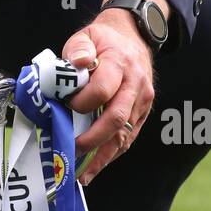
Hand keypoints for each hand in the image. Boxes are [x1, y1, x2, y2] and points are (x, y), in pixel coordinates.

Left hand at [61, 7, 155, 186]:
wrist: (133, 37)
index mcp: (119, 63)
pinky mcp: (144, 111)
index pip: (102, 90)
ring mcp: (143, 99)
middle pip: (116, 118)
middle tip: (71, 150)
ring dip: (103, 156)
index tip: (66, 106)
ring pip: (125, 134)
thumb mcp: (86, 36)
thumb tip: (76, 64)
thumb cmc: (103, 40)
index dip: (82, 102)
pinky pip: (130, 137)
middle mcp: (135, 83)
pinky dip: (112, 153)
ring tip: (83, 174)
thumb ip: (78, 49)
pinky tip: (96, 165)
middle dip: (92, 139)